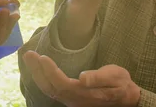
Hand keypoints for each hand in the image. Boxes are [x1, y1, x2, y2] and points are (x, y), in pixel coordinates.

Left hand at [23, 51, 139, 106]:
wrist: (127, 97)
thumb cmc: (122, 84)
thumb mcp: (116, 77)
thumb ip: (99, 78)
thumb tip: (83, 77)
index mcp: (84, 94)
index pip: (62, 84)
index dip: (50, 72)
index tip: (42, 57)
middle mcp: (74, 100)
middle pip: (50, 87)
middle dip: (37, 71)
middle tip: (28, 54)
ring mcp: (71, 101)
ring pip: (49, 89)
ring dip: (37, 74)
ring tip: (30, 58)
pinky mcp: (70, 98)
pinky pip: (52, 89)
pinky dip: (42, 78)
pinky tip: (38, 68)